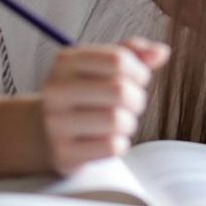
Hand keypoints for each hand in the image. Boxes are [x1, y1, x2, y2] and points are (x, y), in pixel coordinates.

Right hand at [41, 37, 169, 173]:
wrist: (44, 131)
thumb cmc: (86, 93)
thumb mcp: (103, 65)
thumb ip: (134, 53)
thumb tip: (161, 52)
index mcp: (66, 61)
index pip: (118, 60)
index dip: (139, 70)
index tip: (138, 79)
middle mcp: (56, 90)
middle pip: (119, 90)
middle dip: (137, 98)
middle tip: (131, 104)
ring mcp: (56, 123)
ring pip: (117, 120)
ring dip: (129, 122)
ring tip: (120, 122)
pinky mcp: (63, 153)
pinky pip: (111, 147)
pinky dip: (120, 144)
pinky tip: (109, 139)